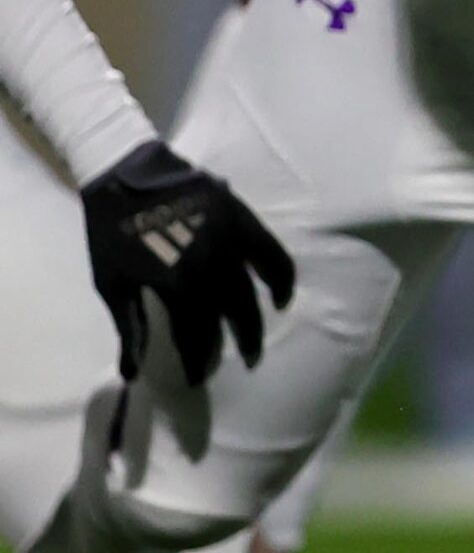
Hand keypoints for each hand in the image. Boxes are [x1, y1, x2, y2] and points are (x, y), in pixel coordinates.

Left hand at [80, 140, 295, 385]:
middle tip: (242, 362)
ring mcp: (229, 242)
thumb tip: (131, 372)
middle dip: (236, 344)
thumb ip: (129, 327)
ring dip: (257, 319)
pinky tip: (283, 293)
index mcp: (175, 285)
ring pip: (253, 290)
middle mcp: (209, 268)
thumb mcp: (112, 283)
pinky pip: (270, 252)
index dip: (196, 359)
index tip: (195, 378)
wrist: (125, 174)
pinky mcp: (241, 220)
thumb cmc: (113, 232)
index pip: (195, 333)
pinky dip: (281, 275)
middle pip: (230, 316)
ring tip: (259, 339)